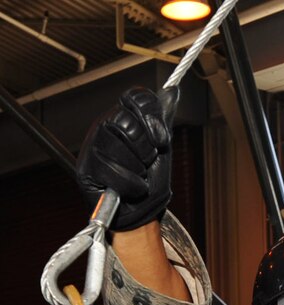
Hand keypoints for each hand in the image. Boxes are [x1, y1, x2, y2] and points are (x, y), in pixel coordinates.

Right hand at [76, 86, 178, 230]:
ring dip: (139, 166)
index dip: (152, 117)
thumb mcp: (162, 147)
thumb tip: (173, 91)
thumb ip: (162, 119)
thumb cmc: (150, 180)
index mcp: (122, 117)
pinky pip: (113, 170)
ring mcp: (92, 147)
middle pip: (126, 120)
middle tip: (146, 161)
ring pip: (119, 145)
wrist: (142, 211)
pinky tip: (132, 188)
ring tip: (138, 175)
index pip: (136, 97)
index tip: (161, 139)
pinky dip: (132, 184)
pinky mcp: (86, 170)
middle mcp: (103, 127)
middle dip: (146, 147)